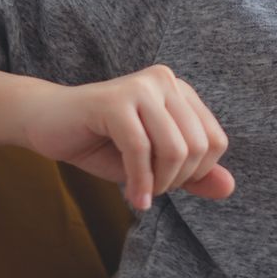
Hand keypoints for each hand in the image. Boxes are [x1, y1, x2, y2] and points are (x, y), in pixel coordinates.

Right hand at [22, 64, 235, 210]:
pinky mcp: (115, 100)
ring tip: (140, 193)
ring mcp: (141, 86)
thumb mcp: (154, 164)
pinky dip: (139, 182)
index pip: (216, 141)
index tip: (168, 185)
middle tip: (152, 191)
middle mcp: (165, 81)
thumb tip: (229, 187)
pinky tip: (132, 196)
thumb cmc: (101, 143)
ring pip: (174, 148)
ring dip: (159, 183)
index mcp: (179, 91)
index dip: (197, 173)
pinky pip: (140, 149)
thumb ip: (192, 174)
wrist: (46, 125)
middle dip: (177, 180)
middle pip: (198, 146)